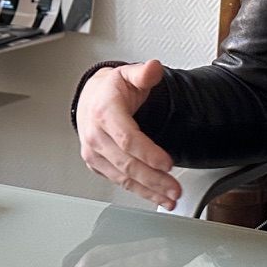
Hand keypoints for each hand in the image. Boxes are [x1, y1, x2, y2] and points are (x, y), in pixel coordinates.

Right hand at [76, 60, 180, 208]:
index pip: (126, 139)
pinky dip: (139, 191)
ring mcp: (94, 153)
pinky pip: (119, 182)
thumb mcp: (128, 75)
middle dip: (153, 179)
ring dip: (148, 190)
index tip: (168, 163)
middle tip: (175, 188)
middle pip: (126, 164)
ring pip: (122, 178)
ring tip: (170, 197)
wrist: (91, 99)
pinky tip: (155, 196)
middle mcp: (96, 135)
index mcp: (104, 112)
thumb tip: (153, 68)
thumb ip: (144, 74)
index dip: (148, 154)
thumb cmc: (111, 90)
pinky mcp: (97, 165)